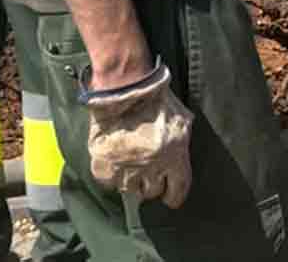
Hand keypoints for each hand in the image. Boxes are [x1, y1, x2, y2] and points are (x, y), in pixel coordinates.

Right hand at [85, 60, 194, 207]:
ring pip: (131, 189)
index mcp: (175, 156)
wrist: (124, 88)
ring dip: (132, 180)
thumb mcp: (182, 120)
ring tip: (132, 165)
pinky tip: (117, 163)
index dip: (174, 195)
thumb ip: (183, 143)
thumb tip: (180, 159)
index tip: (171, 197)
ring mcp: (126, 168)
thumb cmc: (156, 100)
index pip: (177, 190)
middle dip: (153, 184)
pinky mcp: (104, 166)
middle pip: (152, 191)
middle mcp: (152, 167)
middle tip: (149, 173)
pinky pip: (110, 183)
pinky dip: (113, 175)